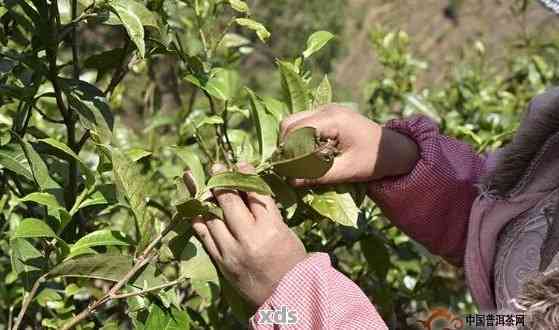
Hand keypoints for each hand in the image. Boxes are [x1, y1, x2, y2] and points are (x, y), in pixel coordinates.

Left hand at [191, 164, 306, 306]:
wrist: (286, 296)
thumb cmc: (291, 260)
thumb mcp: (285, 231)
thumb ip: (266, 211)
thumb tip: (248, 188)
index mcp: (271, 229)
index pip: (255, 194)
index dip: (246, 175)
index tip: (240, 164)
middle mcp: (249, 239)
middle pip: (229, 202)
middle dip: (222, 181)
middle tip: (216, 168)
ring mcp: (232, 251)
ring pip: (212, 217)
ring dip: (206, 198)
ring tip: (203, 185)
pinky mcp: (221, 262)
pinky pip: (205, 237)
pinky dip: (200, 221)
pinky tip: (196, 209)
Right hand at [280, 105, 419, 185]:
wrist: (395, 149)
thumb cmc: (374, 160)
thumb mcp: (347, 171)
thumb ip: (318, 176)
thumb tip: (290, 181)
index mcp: (332, 119)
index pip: (295, 130)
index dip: (287, 151)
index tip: (287, 172)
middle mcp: (325, 109)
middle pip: (289, 123)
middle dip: (285, 146)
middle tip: (289, 169)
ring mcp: (325, 109)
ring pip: (293, 122)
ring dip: (291, 143)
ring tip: (298, 164)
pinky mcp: (326, 116)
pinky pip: (303, 124)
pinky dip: (299, 140)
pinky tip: (307, 156)